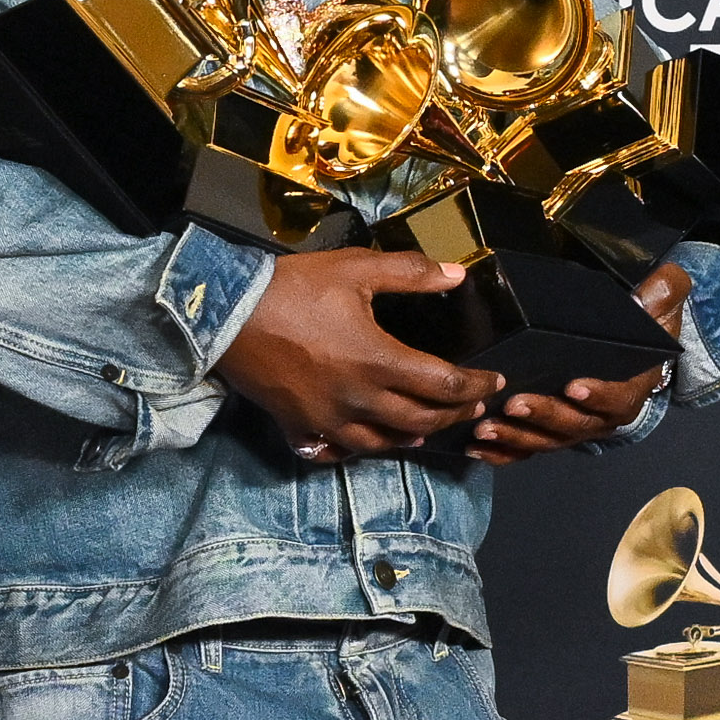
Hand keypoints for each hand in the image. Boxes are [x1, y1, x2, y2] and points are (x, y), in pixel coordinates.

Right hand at [216, 247, 502, 458]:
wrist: (226, 314)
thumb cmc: (293, 288)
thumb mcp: (355, 268)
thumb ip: (410, 273)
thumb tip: (457, 274)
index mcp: (378, 361)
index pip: (444, 385)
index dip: (475, 385)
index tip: (493, 382)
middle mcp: (358, 400)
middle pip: (421, 421)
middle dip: (453, 415)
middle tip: (471, 406)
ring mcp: (328, 421)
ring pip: (384, 443)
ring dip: (413, 436)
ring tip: (428, 428)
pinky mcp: (300, 427)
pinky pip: (337, 451)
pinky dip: (360, 449)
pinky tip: (369, 440)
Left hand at [469, 267, 687, 466]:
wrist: (632, 355)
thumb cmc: (643, 331)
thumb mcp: (661, 308)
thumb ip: (664, 294)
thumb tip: (653, 291)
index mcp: (631, 389)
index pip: (618, 399)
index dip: (598, 395)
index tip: (574, 386)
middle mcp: (602, 417)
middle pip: (575, 424)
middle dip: (544, 416)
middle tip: (515, 404)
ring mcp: (575, 427)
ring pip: (547, 440)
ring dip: (516, 437)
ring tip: (486, 426)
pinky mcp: (551, 432)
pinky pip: (528, 449)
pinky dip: (504, 452)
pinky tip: (478, 446)